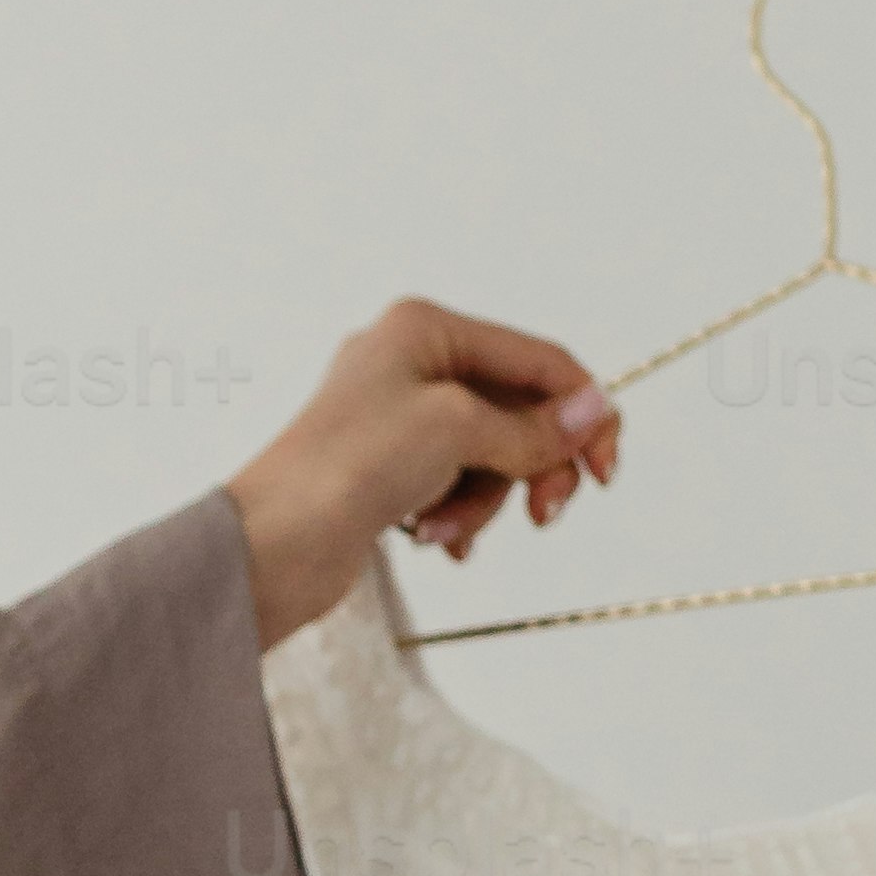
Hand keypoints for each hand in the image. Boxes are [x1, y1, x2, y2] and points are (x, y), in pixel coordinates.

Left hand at [225, 300, 622, 648]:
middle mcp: (411, 365)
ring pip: (488, 457)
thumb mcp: (455, 431)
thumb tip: (593, 410)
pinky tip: (435, 539)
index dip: (582, 412)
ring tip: (446, 530)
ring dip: (482, 501)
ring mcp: (398, 420)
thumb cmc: (344, 468)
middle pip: (517, 412)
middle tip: (544, 513)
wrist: (270, 546)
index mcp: (426, 330)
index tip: (605, 470)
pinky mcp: (388, 471)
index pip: (536, 360)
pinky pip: (454, 487)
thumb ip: (531, 426)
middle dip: (532, 466)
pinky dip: (456, 515)